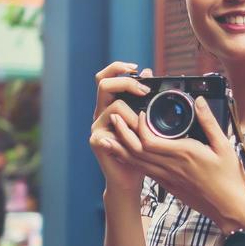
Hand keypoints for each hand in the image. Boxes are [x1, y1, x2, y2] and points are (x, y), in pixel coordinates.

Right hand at [89, 61, 153, 193]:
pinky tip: (137, 139)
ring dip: (135, 115)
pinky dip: (129, 132)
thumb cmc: (141, 149)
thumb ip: (144, 97)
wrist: (131, 177)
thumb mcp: (146, 120)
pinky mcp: (96, 141)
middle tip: (144, 91)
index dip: (118, 68)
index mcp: (110, 104)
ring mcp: (96, 126)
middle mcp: (100, 112)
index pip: (106, 77)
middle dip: (126, 83)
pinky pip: (113, 130)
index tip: (137, 68)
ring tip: (145, 128)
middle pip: (103, 84)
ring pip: (115, 106)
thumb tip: (148, 71)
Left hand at [111, 96, 244, 232]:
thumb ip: (208, 122)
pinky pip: (144, 172)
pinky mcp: (167, 185)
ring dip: (120, 149)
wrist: (227, 206)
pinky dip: (131, 162)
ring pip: (136, 163)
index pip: (150, 140)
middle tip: (113, 117)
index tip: (138, 112)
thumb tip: (198, 101)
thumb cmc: (228, 177)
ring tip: (108, 136)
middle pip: (136, 150)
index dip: (139, 126)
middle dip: (121, 133)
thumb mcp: (223, 145)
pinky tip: (124, 155)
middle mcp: (171, 166)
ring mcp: (167, 178)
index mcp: (184, 154)